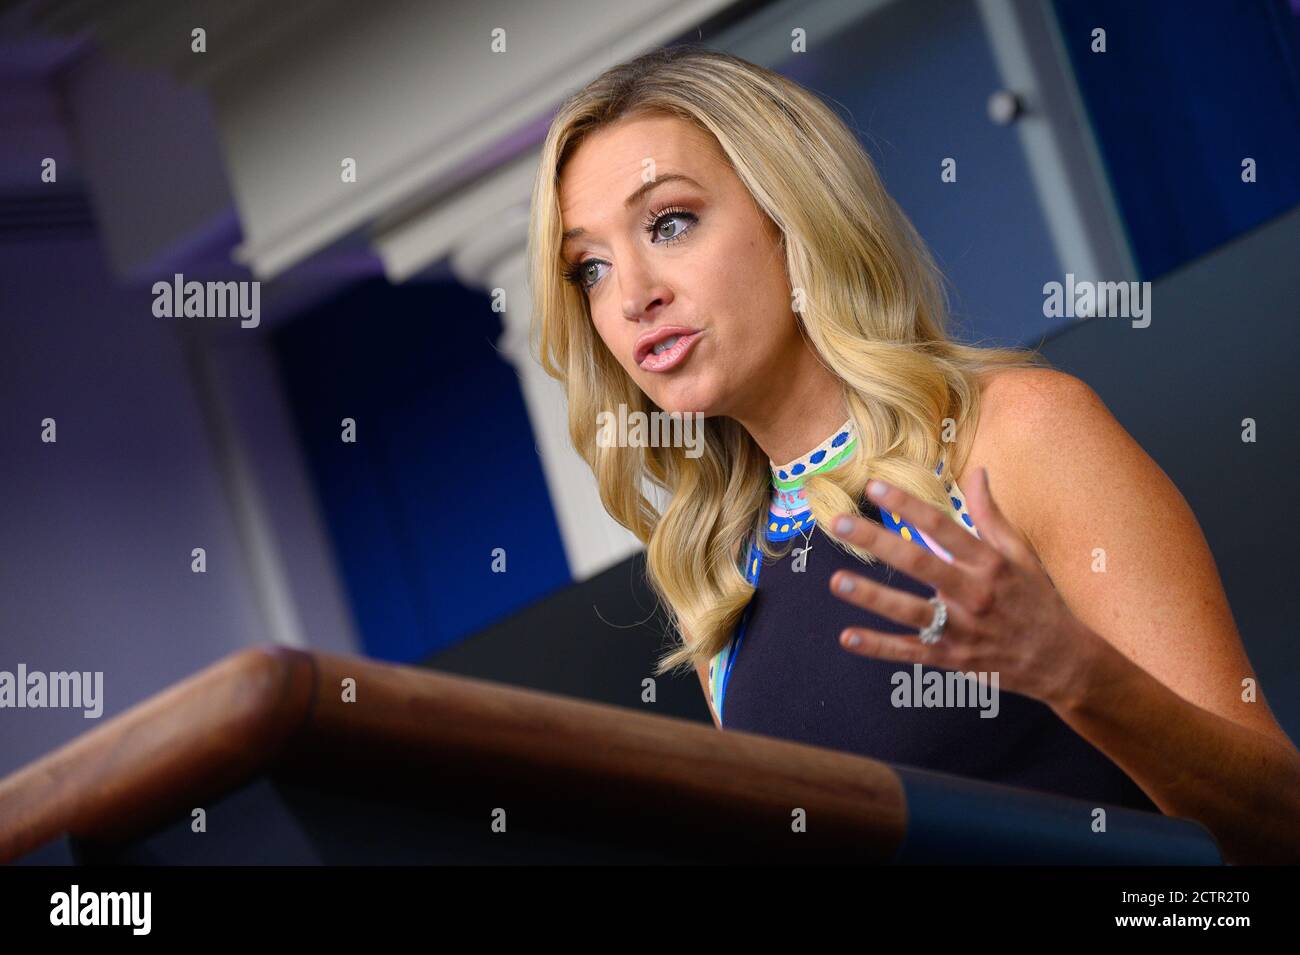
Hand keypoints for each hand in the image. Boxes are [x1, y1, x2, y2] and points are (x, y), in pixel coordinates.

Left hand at [827, 468, 1101, 710]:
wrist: (1061, 661)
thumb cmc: (1037, 601)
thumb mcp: (1021, 554)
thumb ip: (991, 514)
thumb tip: (977, 473)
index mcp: (990, 564)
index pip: (943, 526)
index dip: (907, 505)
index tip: (874, 486)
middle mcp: (974, 594)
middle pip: (920, 563)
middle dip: (878, 541)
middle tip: (839, 522)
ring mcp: (961, 629)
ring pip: (910, 611)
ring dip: (872, 596)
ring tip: (836, 580)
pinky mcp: (951, 659)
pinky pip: (909, 651)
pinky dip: (878, 647)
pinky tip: (847, 636)